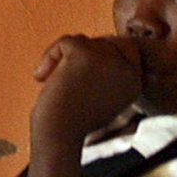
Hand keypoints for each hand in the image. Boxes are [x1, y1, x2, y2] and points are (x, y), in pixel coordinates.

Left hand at [30, 34, 144, 146]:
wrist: (58, 135)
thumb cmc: (72, 123)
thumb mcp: (102, 99)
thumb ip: (107, 75)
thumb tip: (92, 47)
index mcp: (135, 82)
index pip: (127, 48)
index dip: (103, 50)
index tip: (79, 64)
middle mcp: (127, 69)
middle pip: (102, 42)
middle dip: (79, 55)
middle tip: (62, 77)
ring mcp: (108, 60)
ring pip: (82, 41)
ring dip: (62, 59)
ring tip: (54, 81)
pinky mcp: (86, 54)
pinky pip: (65, 42)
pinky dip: (49, 57)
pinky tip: (42, 77)